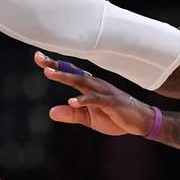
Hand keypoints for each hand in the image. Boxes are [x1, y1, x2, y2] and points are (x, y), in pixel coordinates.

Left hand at [35, 52, 155, 136]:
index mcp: (90, 87)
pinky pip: (96, 100)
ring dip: (66, 77)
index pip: (70, 73)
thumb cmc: (115, 117)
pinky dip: (84, 100)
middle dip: (56, 66)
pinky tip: (72, 100)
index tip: (38, 57)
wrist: (140, 122)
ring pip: (82, 82)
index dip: (55, 65)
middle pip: (73, 72)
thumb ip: (71, 114)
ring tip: (50, 73)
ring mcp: (104, 92)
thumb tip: (50, 112)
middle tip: (39, 58)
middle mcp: (96, 85)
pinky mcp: (112, 103)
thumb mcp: (89, 118)